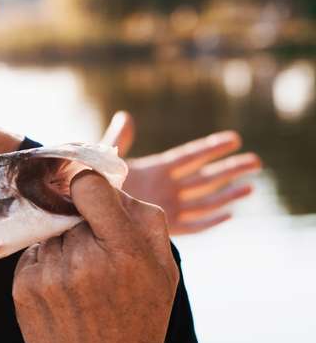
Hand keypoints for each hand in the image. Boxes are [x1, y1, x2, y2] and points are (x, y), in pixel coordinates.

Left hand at [12, 171, 178, 342]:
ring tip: (81, 283)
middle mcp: (84, 261)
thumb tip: (109, 180)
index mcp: (126, 251)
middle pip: (68, 210)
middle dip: (80, 225)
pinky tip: (63, 294)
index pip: (89, 185)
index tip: (88, 195)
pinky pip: (32, 254)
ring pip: (48, 232)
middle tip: (96, 258)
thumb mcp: (163, 272)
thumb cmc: (139, 322)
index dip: (86, 185)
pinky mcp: (23, 289)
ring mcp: (49, 276)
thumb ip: (144, 219)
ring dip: (61, 246)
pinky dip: (44, 265)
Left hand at [100, 111, 261, 234]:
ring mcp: (168, 206)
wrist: (85, 212)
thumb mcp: (106, 160)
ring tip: (250, 187)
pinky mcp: (164, 226)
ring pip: (204, 200)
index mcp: (157, 168)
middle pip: (205, 177)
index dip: (211, 148)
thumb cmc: (95, 183)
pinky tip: (229, 214)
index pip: (189, 156)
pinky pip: (192, 225)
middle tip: (256, 161)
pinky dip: (209, 221)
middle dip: (230, 169)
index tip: (235, 139)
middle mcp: (167, 187)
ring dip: (227, 194)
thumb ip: (118, 140)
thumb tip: (125, 115)